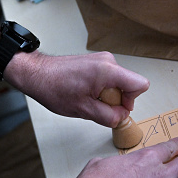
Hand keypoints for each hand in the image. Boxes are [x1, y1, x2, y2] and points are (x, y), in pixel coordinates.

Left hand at [5, 51, 148, 127]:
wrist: (37, 73)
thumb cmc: (53, 87)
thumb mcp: (84, 110)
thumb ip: (108, 116)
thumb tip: (121, 118)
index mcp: (108, 70)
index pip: (140, 85)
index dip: (131, 101)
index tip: (117, 108)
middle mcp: (108, 61)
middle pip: (129, 86)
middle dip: (116, 101)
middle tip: (95, 104)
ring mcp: (102, 60)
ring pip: (118, 84)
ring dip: (107, 96)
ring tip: (86, 98)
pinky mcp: (96, 62)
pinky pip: (109, 80)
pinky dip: (100, 90)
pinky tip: (84, 93)